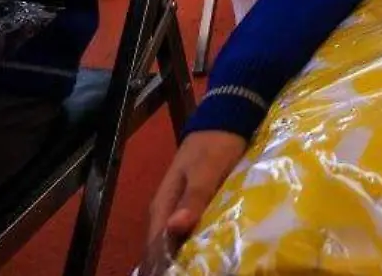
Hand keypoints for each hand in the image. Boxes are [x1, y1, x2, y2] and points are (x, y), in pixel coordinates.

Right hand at [145, 130, 246, 259]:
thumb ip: (192, 199)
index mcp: (163, 203)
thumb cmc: (214, 145)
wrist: (225, 120)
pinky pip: (191, 229)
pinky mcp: (196, 203)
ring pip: (177, 238)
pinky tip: (205, 253)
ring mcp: (181, 206)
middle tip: (190, 272)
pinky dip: (195, 241)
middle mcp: (167, 208)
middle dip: (171, 262)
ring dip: (183, 253)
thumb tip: (173, 229)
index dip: (161, 263)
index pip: (156, 243)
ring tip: (196, 268)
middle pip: (164, 244)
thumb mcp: (206, 171)